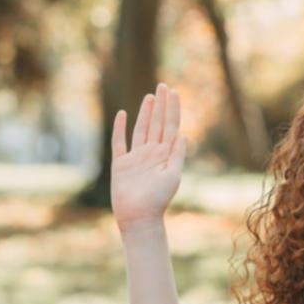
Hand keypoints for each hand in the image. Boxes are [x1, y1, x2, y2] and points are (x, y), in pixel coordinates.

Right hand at [111, 82, 186, 230]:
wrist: (138, 217)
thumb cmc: (157, 201)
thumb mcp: (172, 176)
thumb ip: (177, 155)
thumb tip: (183, 135)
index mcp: (165, 155)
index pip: (170, 126)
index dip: (172, 109)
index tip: (174, 93)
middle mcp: (151, 153)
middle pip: (157, 124)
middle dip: (161, 105)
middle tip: (163, 86)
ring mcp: (135, 157)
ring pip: (141, 129)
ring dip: (145, 113)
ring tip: (150, 97)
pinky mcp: (121, 163)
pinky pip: (119, 142)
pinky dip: (120, 128)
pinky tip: (122, 114)